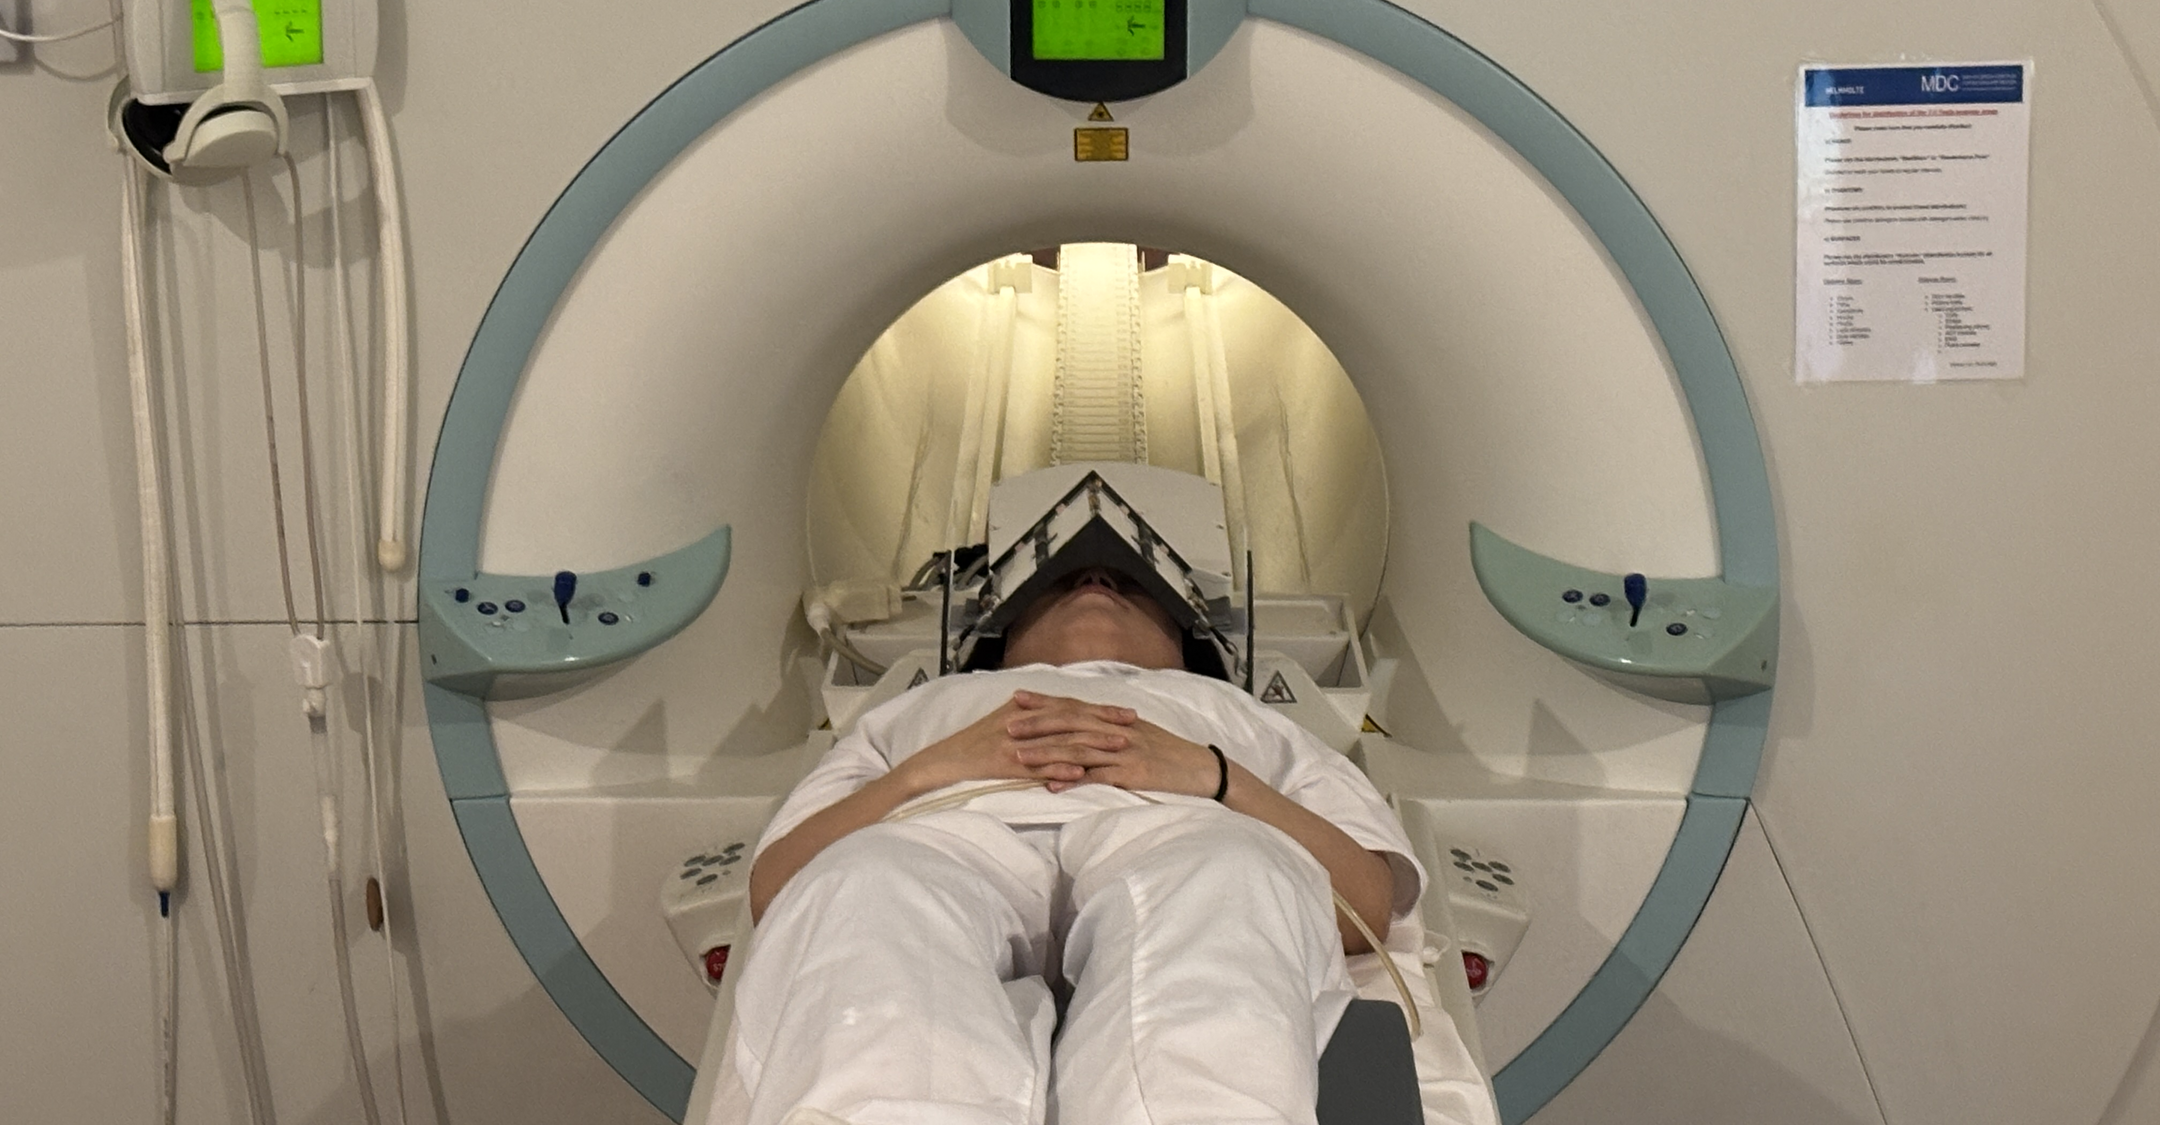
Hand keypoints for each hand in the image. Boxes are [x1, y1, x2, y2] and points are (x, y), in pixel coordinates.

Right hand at [893, 691, 1138, 793]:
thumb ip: (1033, 720)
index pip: (1071, 707)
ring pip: (1060, 742)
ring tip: (1119, 748)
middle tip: (1134, 727)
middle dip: (1105, 723)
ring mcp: (1014, 743)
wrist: (940, 762)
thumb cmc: (973, 746)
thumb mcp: (1004, 726)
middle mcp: (1023, 721)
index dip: (1100, 710)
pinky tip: (1080, 775)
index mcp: (1025, 710)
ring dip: (1091, 745)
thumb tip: (1061, 718)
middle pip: (1071, 720)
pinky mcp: (1004, 764)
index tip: (1128, 714)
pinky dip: (1059, 770)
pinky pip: (1036, 767)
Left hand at [1035, 716, 1223, 799]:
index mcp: (1115, 720)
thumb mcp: (1139, 735)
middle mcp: (1116, 730)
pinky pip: (1098, 777)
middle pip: (1070, 724)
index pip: (1074, 706)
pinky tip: (1052, 786)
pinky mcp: (1132, 774)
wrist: (1203, 769)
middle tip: (1006, 726)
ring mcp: (1124, 752)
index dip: (1045, 702)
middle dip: (1036, 724)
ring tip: (1019, 757)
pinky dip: (1074, 781)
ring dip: (1047, 753)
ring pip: (1078, 749)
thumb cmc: (1170, 754)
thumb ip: (1110, 730)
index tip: (1017, 699)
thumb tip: (1082, 729)